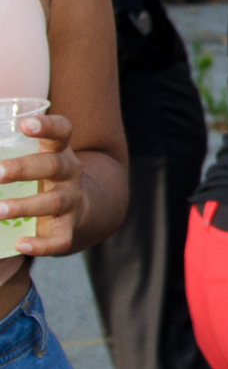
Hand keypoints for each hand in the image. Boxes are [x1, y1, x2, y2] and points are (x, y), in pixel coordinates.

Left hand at [0, 113, 86, 255]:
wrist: (79, 209)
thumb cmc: (42, 178)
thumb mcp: (32, 160)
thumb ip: (5, 155)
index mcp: (59, 152)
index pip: (61, 131)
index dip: (47, 126)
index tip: (25, 124)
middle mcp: (69, 173)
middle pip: (53, 166)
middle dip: (23, 168)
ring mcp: (71, 201)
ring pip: (54, 202)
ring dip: (24, 206)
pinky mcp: (68, 229)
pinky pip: (60, 239)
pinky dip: (41, 244)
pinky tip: (21, 245)